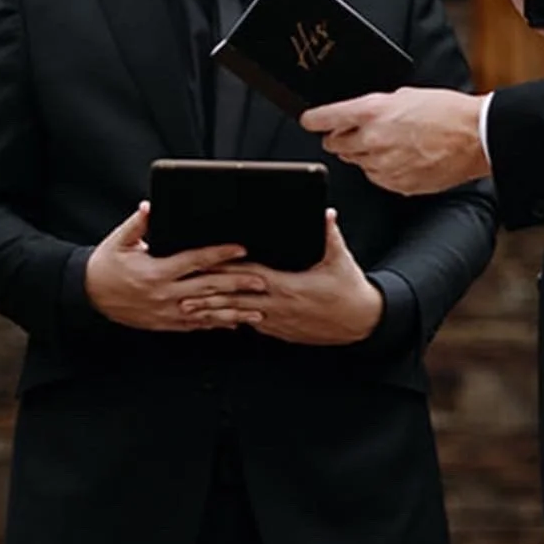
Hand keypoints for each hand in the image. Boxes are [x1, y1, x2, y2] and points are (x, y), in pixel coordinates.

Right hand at [85, 204, 266, 331]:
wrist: (89, 295)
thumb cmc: (106, 265)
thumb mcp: (119, 240)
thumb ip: (138, 223)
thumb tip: (150, 206)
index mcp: (156, 271)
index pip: (195, 261)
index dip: (219, 255)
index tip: (240, 249)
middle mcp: (164, 294)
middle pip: (208, 289)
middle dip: (237, 285)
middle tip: (262, 281)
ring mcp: (166, 312)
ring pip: (206, 312)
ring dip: (233, 312)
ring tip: (257, 311)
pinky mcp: (165, 323)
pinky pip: (195, 325)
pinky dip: (215, 324)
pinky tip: (233, 323)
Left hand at [183, 211, 382, 344]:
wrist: (361, 322)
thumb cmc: (349, 289)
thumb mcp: (340, 258)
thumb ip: (329, 234)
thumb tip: (324, 212)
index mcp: (290, 286)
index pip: (251, 275)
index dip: (228, 269)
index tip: (208, 263)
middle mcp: (279, 306)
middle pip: (236, 298)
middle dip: (209, 295)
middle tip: (183, 292)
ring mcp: (278, 321)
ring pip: (238, 316)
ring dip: (213, 311)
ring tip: (189, 309)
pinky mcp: (280, 331)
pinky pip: (250, 324)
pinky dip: (231, 321)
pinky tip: (215, 318)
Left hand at [301, 87, 487, 195]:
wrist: (474, 136)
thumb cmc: (445, 111)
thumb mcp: (403, 96)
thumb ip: (375, 108)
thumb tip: (357, 117)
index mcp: (371, 112)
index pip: (325, 117)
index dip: (313, 120)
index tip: (308, 121)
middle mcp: (372, 139)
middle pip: (335, 144)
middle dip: (340, 138)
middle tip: (355, 133)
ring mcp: (383, 165)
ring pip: (356, 162)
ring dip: (364, 154)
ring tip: (390, 143)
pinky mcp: (396, 184)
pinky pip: (376, 177)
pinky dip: (381, 169)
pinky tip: (401, 158)